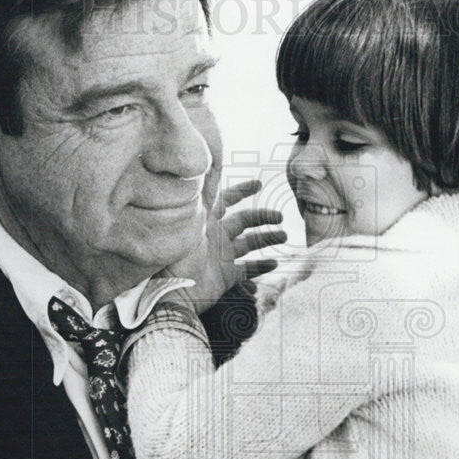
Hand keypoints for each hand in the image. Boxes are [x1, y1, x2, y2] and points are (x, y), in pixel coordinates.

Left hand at [167, 180, 285, 312]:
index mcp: (206, 221)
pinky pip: (248, 269)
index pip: (226, 199)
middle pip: (244, 220)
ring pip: (250, 243)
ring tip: (283, 237)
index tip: (259, 184)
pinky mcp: (226, 276)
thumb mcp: (190, 221)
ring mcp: (222, 256)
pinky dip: (262, 267)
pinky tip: (276, 264)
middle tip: (280, 216)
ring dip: (267, 238)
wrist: (174, 294)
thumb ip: (201, 194)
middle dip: (263, 216)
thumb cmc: (178, 257)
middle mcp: (216, 236)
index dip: (242, 190)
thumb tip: (209, 165)